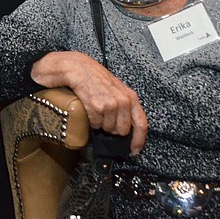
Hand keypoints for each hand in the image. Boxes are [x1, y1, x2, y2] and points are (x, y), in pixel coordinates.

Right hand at [31, 51, 147, 154]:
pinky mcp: (96, 107)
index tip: (134, 150)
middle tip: (105, 118)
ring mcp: (110, 105)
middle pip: (122, 130)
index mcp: (131, 97)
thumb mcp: (117, 89)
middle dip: (113, 129)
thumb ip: (125, 106)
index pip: (141, 124)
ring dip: (101, 124)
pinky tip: (89, 109)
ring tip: (96, 110)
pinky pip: (95, 124)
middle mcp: (123, 101)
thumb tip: (126, 128)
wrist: (78, 68)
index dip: (139, 140)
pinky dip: (91, 120)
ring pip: (108, 129)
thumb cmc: (96, 78)